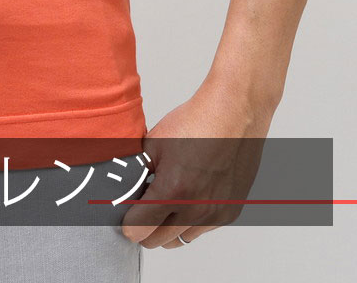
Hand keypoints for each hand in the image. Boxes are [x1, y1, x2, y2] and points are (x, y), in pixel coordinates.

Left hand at [121, 75, 275, 249]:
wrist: (233, 115)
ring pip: (180, 238)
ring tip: (161, 204)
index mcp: (172, 192)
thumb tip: (123, 188)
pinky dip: (189, 220)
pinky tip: (186, 197)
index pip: (138, 228)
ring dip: (167, 228)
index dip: (126, 223)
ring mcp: (215, 214)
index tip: (123, 215)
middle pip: (157, 241)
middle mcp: (196, 210)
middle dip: (143, 228)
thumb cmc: (194, 124)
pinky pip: (201, 229)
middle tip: (138, 211)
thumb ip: (137, 171)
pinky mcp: (229, 212)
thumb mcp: (153, 144)